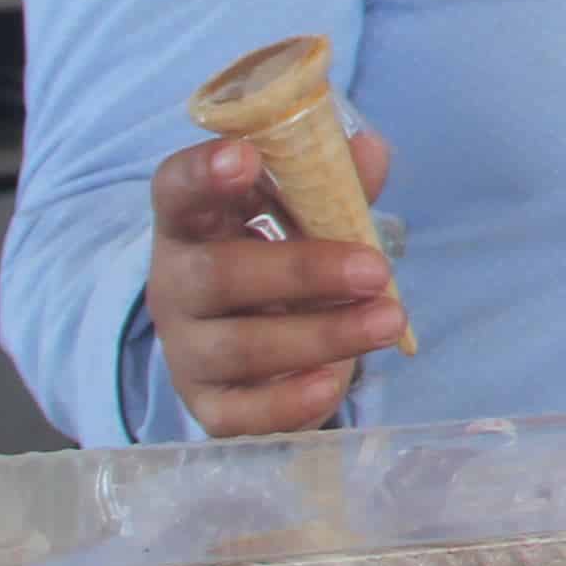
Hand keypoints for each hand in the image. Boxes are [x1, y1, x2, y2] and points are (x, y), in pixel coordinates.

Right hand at [144, 122, 408, 437]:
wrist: (258, 341)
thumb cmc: (276, 257)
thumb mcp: (301, 214)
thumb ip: (333, 183)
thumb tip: (370, 151)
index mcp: (191, 222)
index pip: (177, 189)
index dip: (205, 172)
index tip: (245, 158)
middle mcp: (176, 285)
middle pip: (219, 274)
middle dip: (302, 271)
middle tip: (375, 269)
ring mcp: (188, 350)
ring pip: (241, 347)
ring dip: (322, 334)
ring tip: (389, 321)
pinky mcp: (209, 405)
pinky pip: (242, 414)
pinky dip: (289, 400)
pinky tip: (334, 381)